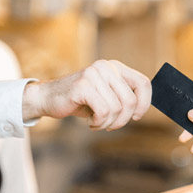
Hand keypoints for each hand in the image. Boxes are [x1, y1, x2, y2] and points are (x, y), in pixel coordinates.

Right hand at [23, 59, 151, 130]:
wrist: (48, 98)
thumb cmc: (81, 100)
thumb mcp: (107, 95)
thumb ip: (124, 97)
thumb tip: (141, 110)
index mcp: (115, 67)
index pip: (143, 83)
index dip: (144, 103)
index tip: (136, 116)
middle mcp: (106, 67)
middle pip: (130, 100)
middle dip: (123, 120)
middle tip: (111, 125)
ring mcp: (94, 75)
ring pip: (116, 109)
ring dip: (108, 123)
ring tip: (98, 122)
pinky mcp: (83, 86)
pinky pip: (104, 112)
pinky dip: (99, 123)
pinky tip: (91, 122)